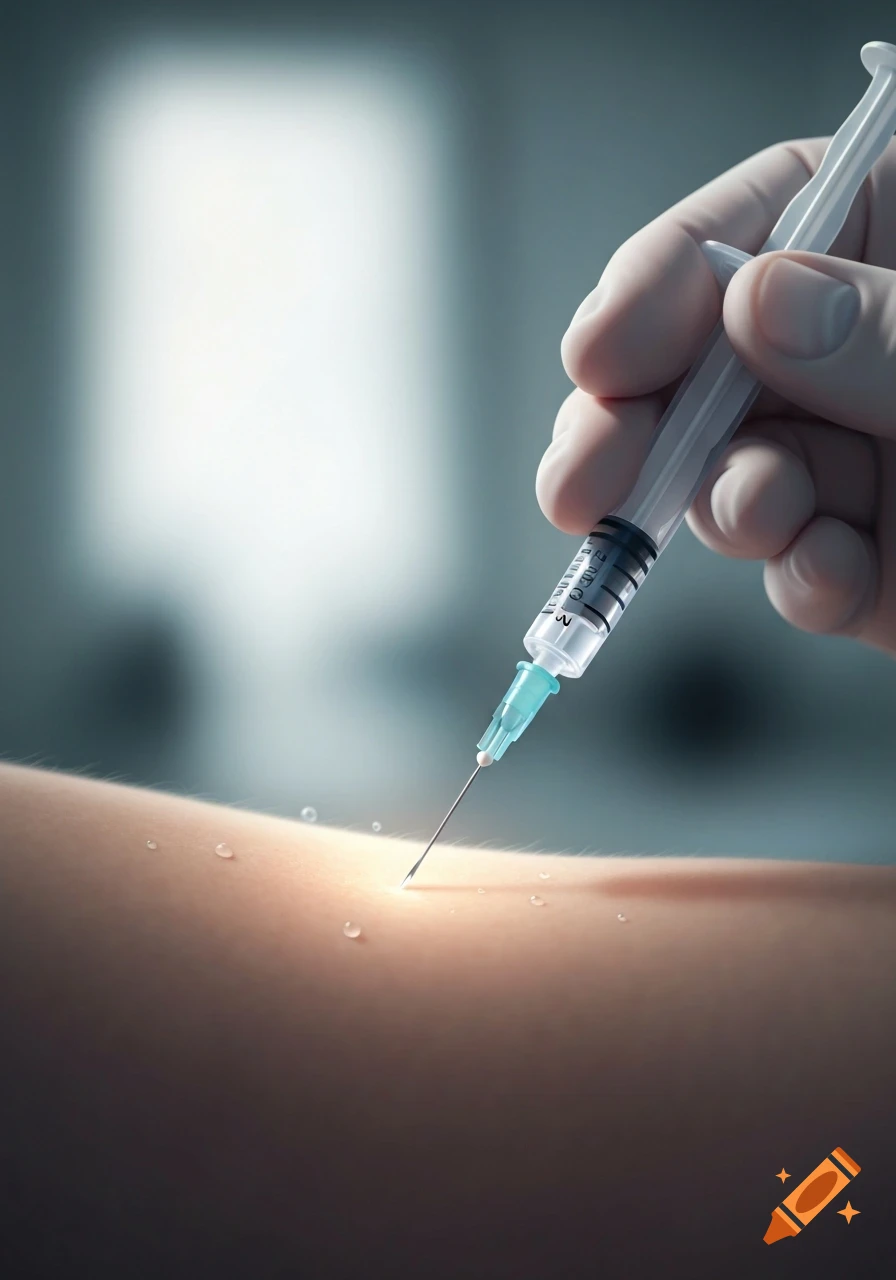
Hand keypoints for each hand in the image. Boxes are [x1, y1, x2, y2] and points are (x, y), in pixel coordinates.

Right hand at [536, 138, 895, 655]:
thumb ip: (883, 326)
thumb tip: (759, 304)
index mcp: (882, 242)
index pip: (740, 234)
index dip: (653, 289)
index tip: (599, 353)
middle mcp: (847, 354)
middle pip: (697, 370)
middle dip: (633, 426)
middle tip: (582, 479)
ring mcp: (848, 459)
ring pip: (727, 477)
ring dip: (724, 503)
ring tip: (767, 514)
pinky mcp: (862, 560)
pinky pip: (797, 572)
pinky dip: (801, 582)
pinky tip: (830, 575)